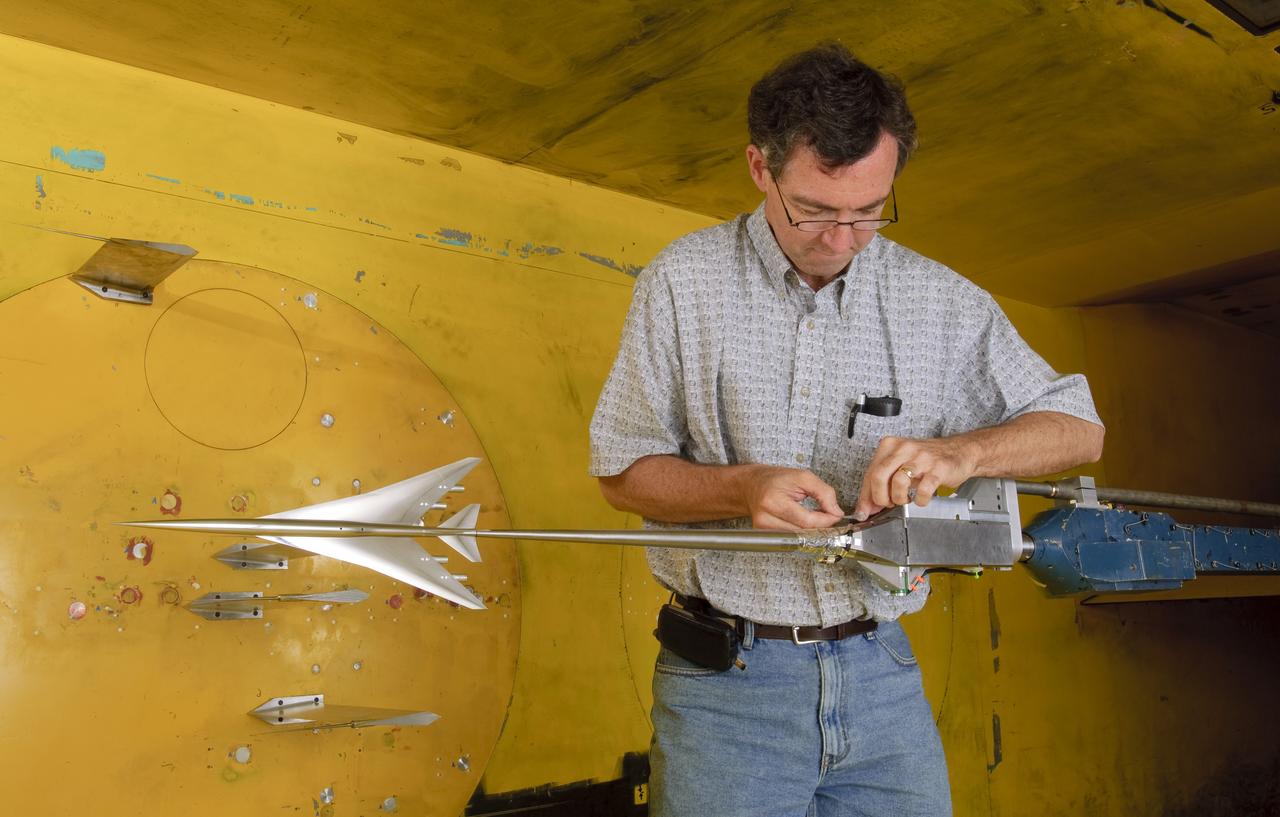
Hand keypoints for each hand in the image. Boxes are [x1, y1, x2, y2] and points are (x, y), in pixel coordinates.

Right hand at [739, 465, 844, 530]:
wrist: (752, 485)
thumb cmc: (776, 480)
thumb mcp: (803, 477)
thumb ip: (824, 492)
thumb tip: (836, 512)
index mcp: (772, 501)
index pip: (806, 521)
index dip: (826, 520)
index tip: (836, 514)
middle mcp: (765, 519)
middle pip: (803, 533)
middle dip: (821, 526)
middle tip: (829, 516)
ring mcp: (763, 530)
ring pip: (799, 539)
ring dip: (812, 531)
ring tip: (816, 518)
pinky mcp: (765, 536)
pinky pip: (791, 539)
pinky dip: (802, 533)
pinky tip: (804, 523)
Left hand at [853, 436, 977, 519]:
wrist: (959, 450)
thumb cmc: (927, 459)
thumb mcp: (900, 466)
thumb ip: (882, 484)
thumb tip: (867, 506)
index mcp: (890, 446)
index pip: (870, 473)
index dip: (866, 497)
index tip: (865, 511)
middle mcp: (904, 448)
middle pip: (879, 476)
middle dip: (880, 497)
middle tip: (888, 504)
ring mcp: (921, 457)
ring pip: (898, 481)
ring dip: (899, 498)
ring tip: (905, 499)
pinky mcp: (938, 468)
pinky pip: (923, 489)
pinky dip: (920, 499)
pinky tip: (921, 499)